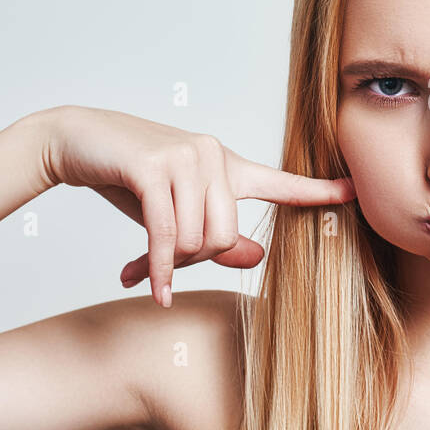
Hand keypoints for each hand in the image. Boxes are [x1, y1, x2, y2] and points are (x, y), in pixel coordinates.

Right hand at [39, 105, 354, 306]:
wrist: (75, 140)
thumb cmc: (129, 180)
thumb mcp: (178, 213)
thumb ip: (216, 235)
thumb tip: (259, 256)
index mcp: (228, 165)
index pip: (282, 182)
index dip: (319, 191)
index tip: (355, 191)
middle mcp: (214, 156)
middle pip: (226, 237)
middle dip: (194, 261)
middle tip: (163, 264)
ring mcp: (185, 157)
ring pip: (196, 240)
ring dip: (167, 261)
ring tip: (144, 259)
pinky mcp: (153, 166)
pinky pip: (165, 234)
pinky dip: (157, 268)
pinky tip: (149, 289)